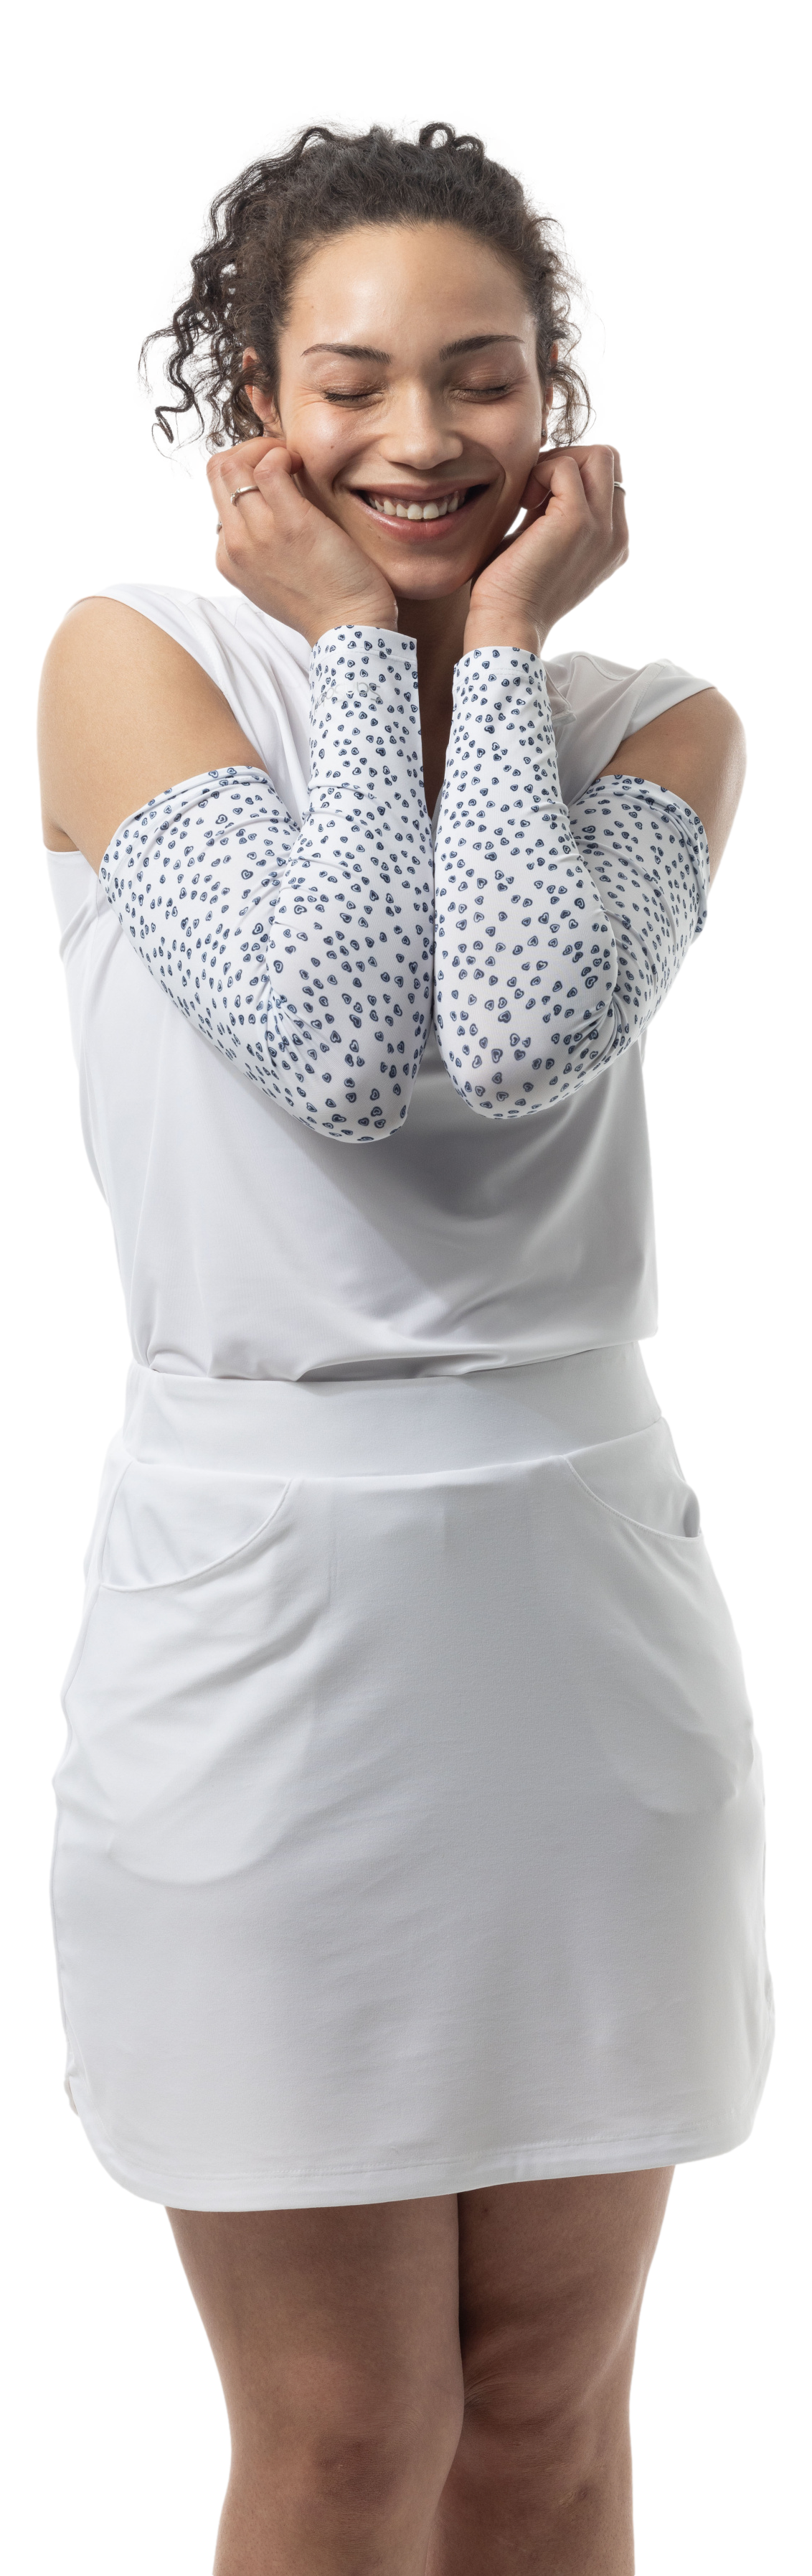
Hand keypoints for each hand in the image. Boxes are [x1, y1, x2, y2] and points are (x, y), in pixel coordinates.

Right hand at [205, 440, 397, 642]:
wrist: (347, 630)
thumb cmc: (321, 602)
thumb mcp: (273, 577)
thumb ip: (260, 544)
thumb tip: (266, 502)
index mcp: (228, 557)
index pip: (218, 495)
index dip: (244, 476)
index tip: (274, 480)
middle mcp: (235, 544)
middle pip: (218, 472)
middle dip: (247, 452)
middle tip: (280, 462)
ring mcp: (259, 533)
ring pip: (235, 464)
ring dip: (266, 450)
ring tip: (292, 463)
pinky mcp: (290, 523)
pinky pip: (268, 466)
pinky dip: (282, 454)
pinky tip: (301, 466)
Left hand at [463, 441, 629, 657]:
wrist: (507, 624)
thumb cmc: (512, 589)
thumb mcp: (543, 545)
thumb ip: (552, 512)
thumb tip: (544, 474)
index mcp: (612, 543)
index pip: (607, 479)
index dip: (570, 476)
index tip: (537, 500)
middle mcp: (615, 535)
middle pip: (608, 459)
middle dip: (568, 461)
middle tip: (534, 491)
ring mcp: (602, 528)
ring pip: (597, 454)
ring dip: (556, 464)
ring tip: (529, 498)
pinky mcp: (578, 521)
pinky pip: (565, 466)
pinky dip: (540, 472)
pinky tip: (522, 503)